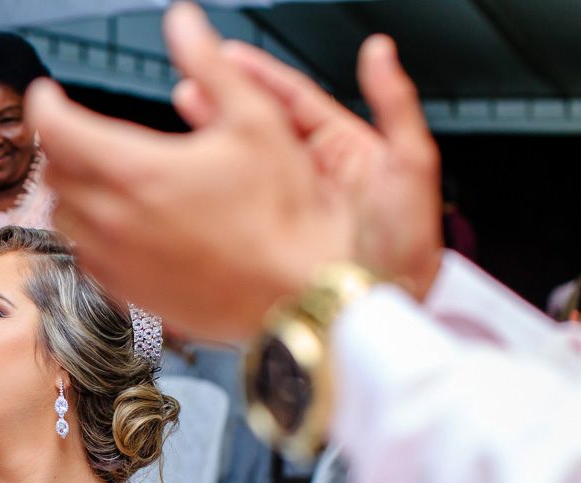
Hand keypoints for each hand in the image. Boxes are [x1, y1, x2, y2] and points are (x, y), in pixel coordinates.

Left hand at [27, 2, 352, 339]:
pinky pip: (83, 255)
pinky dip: (89, 232)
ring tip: (100, 176)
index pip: (55, 129)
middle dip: (60, 144)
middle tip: (80, 130)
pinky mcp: (124, 291)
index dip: (44, 103)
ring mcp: (115, 260)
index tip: (47, 94)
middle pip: (53, 171)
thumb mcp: (258, 121)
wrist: (293, 295)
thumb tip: (184, 23)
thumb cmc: (282, 215)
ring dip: (72, 190)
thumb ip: (211, 65)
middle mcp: (114, 219)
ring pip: (63, 216)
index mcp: (137, 171)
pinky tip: (119, 222)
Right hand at [204, 36, 441, 298]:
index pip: (292, 101)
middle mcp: (308, 178)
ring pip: (241, 165)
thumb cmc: (406, 250)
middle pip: (259, 129)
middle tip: (192, 85)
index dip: (260, 75)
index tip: (228, 57)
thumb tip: (381, 54)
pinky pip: (232, 207)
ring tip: (184, 123)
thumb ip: (396, 104)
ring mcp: (283, 209)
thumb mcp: (410, 166)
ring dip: (210, 142)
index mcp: (342, 151)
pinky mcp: (261, 238)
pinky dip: (207, 192)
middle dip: (224, 103)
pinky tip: (186, 179)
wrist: (379, 316)